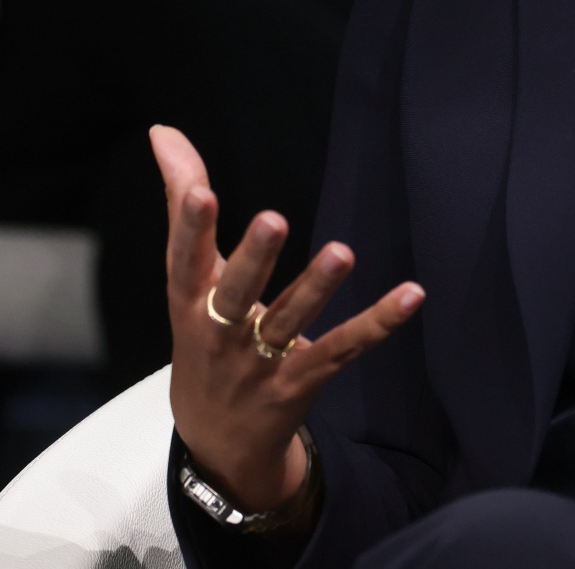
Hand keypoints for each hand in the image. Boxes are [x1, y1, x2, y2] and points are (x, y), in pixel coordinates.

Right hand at [153, 126, 423, 514]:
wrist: (215, 442)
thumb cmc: (202, 338)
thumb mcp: (187, 278)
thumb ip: (181, 202)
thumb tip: (164, 132)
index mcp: (190, 302)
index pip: (184, 261)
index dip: (190, 228)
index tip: (201, 191)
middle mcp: (221, 333)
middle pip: (237, 294)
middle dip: (253, 259)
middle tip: (273, 220)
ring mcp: (261, 363)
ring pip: (289, 322)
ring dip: (316, 288)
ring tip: (342, 252)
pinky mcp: (301, 382)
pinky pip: (342, 349)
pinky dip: (377, 323)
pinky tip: (411, 294)